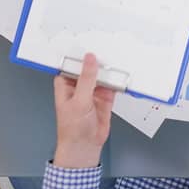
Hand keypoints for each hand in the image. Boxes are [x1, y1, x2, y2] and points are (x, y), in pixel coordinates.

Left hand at [52, 53, 115, 168]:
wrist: (85, 147)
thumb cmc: (72, 128)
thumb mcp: (79, 101)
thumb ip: (86, 79)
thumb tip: (89, 59)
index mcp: (65, 84)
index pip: (71, 64)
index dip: (79, 54)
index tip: (88, 41)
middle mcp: (78, 87)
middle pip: (88, 68)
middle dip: (97, 60)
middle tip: (107, 45)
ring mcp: (92, 93)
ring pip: (101, 76)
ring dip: (108, 70)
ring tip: (117, 57)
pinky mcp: (104, 99)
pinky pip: (112, 86)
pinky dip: (117, 81)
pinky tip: (122, 74)